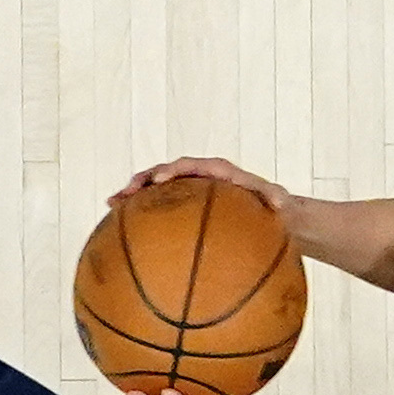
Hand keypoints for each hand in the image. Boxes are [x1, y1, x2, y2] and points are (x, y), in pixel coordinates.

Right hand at [111, 156, 291, 213]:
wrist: (266, 212)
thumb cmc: (271, 205)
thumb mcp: (276, 200)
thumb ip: (275, 196)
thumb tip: (281, 202)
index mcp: (215, 171)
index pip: (190, 166)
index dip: (173, 170)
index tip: (160, 179)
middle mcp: (196, 177)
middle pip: (163, 173)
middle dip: (142, 180)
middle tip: (125, 192)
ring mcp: (186, 191)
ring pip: (154, 189)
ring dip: (133, 195)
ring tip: (113, 204)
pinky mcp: (181, 206)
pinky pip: (157, 209)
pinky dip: (139, 215)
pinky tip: (121, 229)